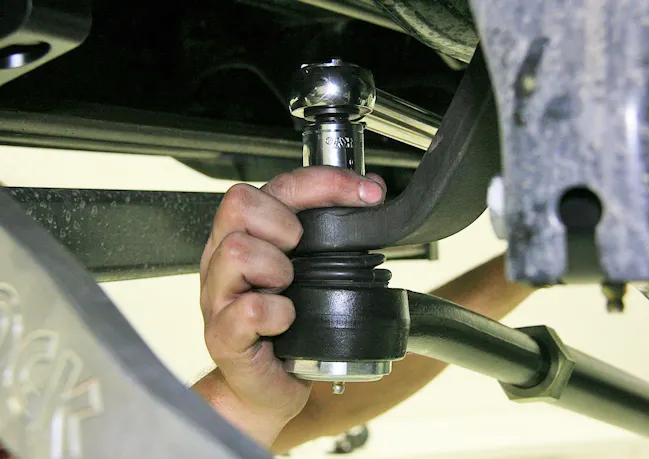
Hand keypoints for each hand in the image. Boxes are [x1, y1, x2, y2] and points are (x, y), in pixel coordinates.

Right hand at [196, 166, 386, 446]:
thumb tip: (370, 192)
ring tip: (289, 287)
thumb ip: (327, 229)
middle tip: (300, 249)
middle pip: (240, 202)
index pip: (277, 185)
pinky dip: (277, 313)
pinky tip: (286, 319)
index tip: (366, 193)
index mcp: (247, 235)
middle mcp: (224, 257)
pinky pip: (249, 309)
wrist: (262, 383)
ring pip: (238, 250)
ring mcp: (218, 295)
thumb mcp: (306, 268)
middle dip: (284, 221)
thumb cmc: (283, 324)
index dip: (325, 182)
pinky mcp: (223, 335)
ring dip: (277, 267)